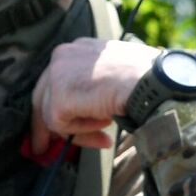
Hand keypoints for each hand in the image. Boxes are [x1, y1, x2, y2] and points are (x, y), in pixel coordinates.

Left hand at [29, 37, 160, 154]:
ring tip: (105, 132)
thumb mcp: (115, 73)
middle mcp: (62, 55)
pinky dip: (82, 131)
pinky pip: (61, 126)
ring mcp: (58, 74)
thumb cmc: (145, 78)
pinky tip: (104, 122)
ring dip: (78, 131)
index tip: (58, 125)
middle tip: (43, 147)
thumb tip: (86, 112)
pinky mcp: (59, 96)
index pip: (57, 79)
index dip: (58, 104)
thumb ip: (94, 85)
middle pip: (43, 96)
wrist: (152, 81)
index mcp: (78, 48)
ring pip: (53, 115)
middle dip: (45, 126)